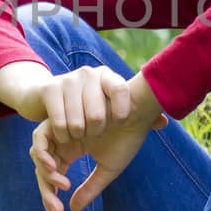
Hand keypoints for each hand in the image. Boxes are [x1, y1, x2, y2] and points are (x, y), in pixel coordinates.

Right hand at [0, 61, 136, 138]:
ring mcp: (69, 79)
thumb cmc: (87, 111)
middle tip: (92, 133)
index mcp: (109, 77)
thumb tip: (163, 122)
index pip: (122, 90)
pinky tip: (65, 135)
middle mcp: (90, 73)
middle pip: (98, 115)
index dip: (121, 112)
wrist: (47, 98)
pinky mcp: (50, 89)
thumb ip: (139, 118)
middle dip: (95, 132)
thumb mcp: (112, 112)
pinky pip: (59, 123)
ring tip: (78, 134)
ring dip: (77, 136)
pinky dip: (63, 135)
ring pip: (78, 123)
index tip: (118, 124)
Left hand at [31, 77, 166, 210]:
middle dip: (46, 190)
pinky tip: (57, 168)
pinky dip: (42, 153)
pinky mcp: (58, 118)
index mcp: (72, 150)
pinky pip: (40, 138)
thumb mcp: (107, 170)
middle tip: (56, 210)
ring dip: (45, 172)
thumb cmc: (127, 137)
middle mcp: (63, 140)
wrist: (137, 111)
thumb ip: (89, 188)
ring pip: (38, 154)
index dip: (51, 195)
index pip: (53, 175)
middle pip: (43, 168)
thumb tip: (72, 210)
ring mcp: (60, 129)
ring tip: (62, 185)